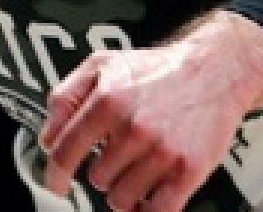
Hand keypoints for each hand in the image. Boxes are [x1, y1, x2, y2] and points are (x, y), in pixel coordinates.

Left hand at [38, 11, 262, 211]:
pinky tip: (146, 200)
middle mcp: (133, 128)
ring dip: (125, 191)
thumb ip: (65, 97)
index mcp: (107, 101)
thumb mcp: (100, 66)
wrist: (214, 70)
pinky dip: (147, 211)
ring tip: (135, 169)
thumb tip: (47, 136)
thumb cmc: (158, 70)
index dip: (55, 174)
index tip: (55, 184)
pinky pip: (157, 211)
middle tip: (117, 156)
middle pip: (96, 179)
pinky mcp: (189, 170)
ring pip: (122, 198)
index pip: (64, 151)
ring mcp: (162, 152)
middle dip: (102, 171)